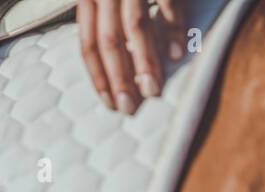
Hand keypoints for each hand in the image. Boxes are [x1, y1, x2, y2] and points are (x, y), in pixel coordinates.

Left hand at [78, 0, 185, 114]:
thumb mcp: (107, 1)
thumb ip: (107, 26)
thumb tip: (116, 75)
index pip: (88, 46)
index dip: (99, 77)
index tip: (111, 104)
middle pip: (109, 42)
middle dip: (120, 78)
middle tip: (130, 108)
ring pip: (135, 26)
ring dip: (144, 62)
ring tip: (152, 91)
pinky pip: (168, 2)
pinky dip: (173, 29)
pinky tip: (176, 55)